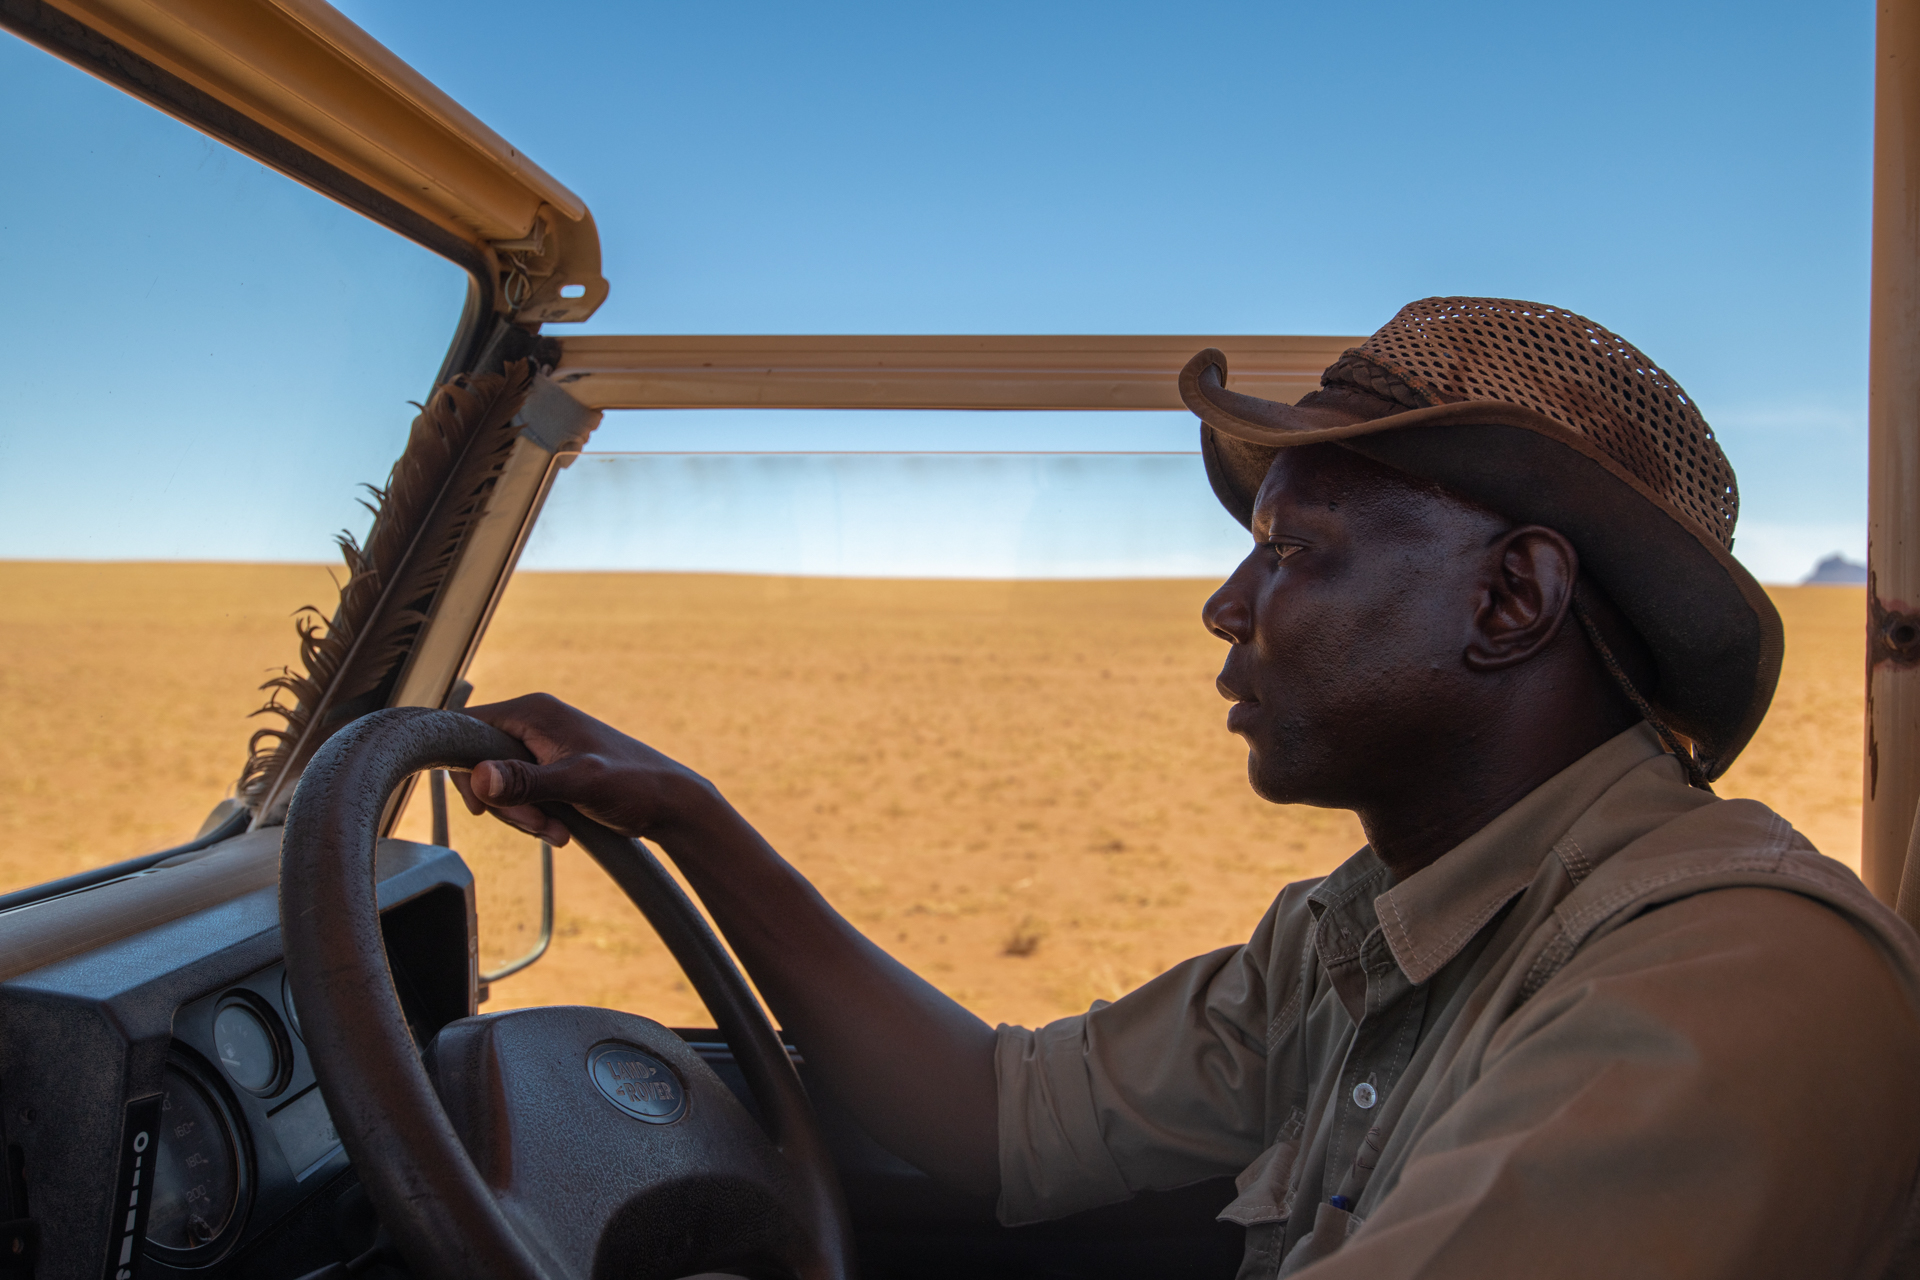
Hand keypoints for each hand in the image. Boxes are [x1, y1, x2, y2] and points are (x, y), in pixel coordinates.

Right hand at [450, 693, 719, 846]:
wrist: (670, 803)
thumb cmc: (633, 785)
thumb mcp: (578, 783)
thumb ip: (527, 781)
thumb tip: (479, 776)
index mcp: (534, 711)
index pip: (464, 729)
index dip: (462, 769)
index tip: (483, 807)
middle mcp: (533, 721)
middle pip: (480, 763)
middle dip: (504, 804)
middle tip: (537, 825)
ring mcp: (541, 746)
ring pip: (500, 785)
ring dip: (521, 816)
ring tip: (557, 831)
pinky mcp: (550, 769)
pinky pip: (520, 795)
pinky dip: (533, 817)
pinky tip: (560, 829)